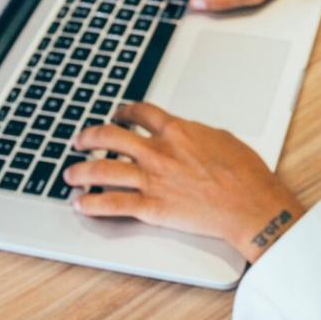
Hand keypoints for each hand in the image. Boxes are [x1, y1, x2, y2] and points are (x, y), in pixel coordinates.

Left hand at [66, 102, 304, 261]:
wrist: (250, 204)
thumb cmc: (245, 174)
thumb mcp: (221, 139)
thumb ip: (196, 135)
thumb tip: (186, 136)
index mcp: (178, 130)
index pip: (140, 113)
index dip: (123, 112)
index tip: (117, 114)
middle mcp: (159, 151)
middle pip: (111, 136)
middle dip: (89, 137)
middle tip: (80, 140)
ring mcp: (153, 179)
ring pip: (103, 170)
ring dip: (81, 171)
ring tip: (69, 174)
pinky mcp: (152, 207)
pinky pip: (112, 204)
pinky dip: (91, 204)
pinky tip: (81, 203)